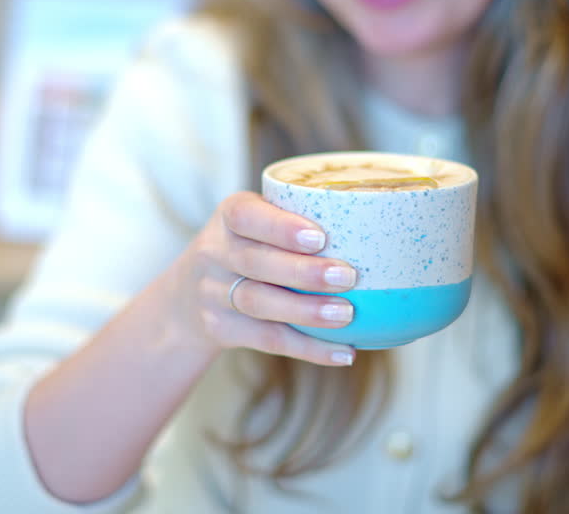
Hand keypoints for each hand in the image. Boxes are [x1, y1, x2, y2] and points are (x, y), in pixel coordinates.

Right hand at [166, 192, 359, 366]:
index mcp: (230, 215)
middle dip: (302, 271)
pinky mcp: (222, 329)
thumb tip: (383, 229)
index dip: (281, 227)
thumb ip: (297, 221)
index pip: (246, 216)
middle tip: (347, 276)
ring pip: (258, 302)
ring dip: (305, 310)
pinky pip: (267, 340)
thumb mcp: (256, 224)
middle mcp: (214, 252)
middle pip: (255, 262)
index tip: (319, 237)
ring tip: (346, 315)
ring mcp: (213, 293)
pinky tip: (343, 352)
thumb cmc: (247, 247)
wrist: (185, 296)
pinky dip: (308, 348)